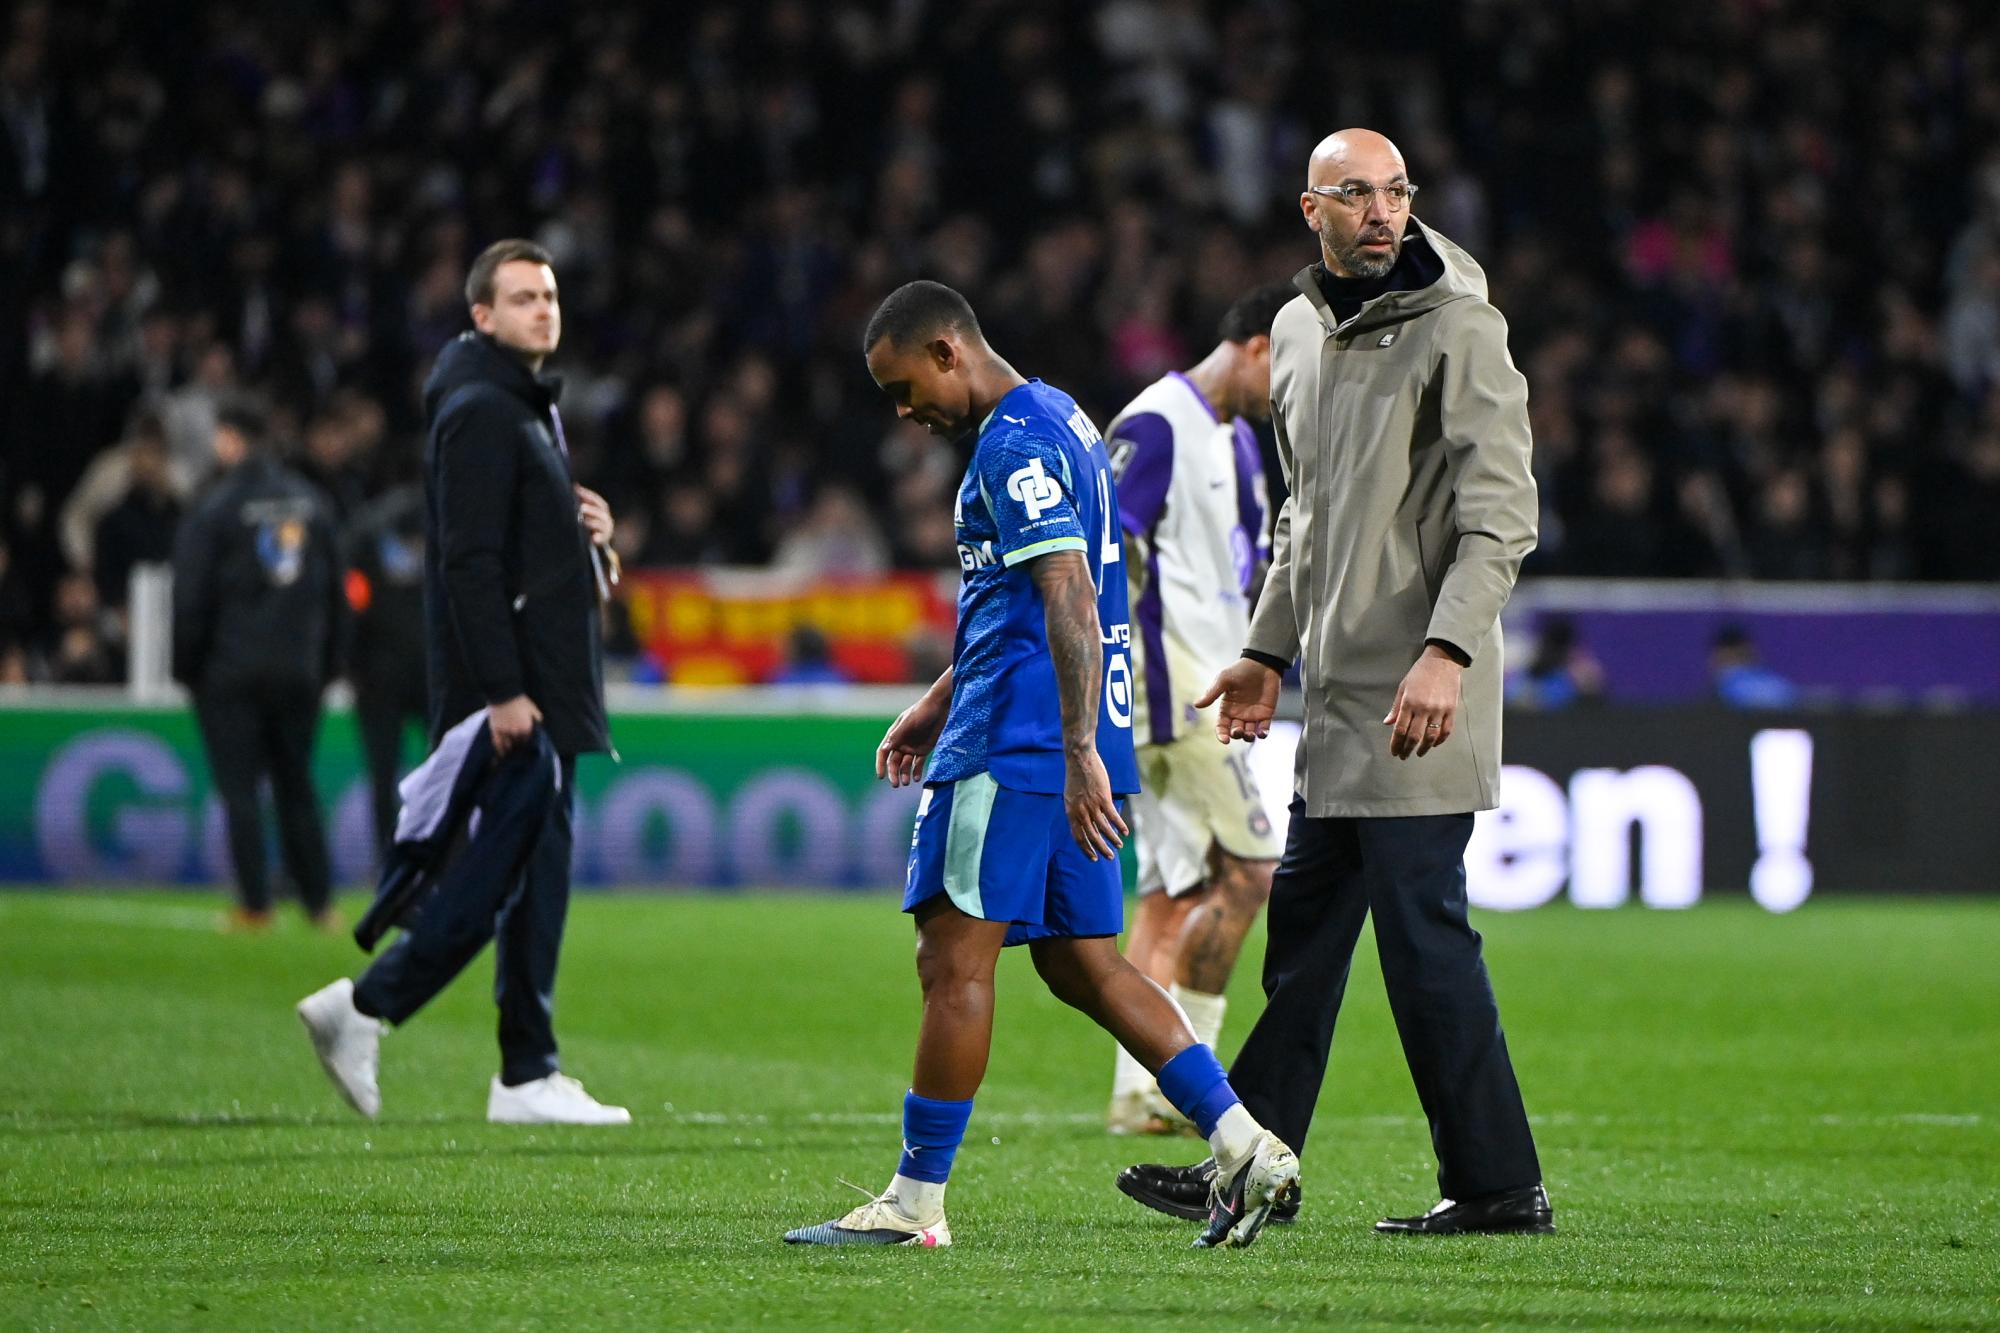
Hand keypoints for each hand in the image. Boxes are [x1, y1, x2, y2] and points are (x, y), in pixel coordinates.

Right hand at [489, 694, 542, 757]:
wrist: (504, 694)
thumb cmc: (520, 701)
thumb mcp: (533, 710)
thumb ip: (537, 721)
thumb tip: (539, 729)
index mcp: (527, 728)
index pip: (529, 743)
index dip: (529, 747)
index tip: (529, 752)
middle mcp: (516, 732)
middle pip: (519, 746)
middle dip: (520, 751)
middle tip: (520, 756)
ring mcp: (505, 732)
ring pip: (508, 747)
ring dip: (510, 752)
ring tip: (510, 758)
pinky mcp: (495, 730)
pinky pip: (497, 744)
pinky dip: (499, 750)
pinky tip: (501, 755)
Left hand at [575, 484, 613, 546]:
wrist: (598, 539)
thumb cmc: (590, 522)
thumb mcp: (587, 511)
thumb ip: (583, 501)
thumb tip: (575, 486)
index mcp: (601, 509)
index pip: (596, 500)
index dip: (587, 495)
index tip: (577, 490)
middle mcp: (606, 517)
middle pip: (600, 511)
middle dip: (591, 509)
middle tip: (582, 507)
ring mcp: (606, 528)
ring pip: (601, 524)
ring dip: (592, 522)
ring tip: (584, 521)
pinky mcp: (603, 539)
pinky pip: (601, 538)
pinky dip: (598, 538)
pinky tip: (594, 537)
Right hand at [875, 688, 950, 786]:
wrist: (941, 706)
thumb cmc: (922, 711)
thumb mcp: (909, 722)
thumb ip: (897, 736)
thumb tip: (884, 749)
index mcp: (894, 735)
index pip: (883, 753)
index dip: (880, 765)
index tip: (881, 776)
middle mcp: (901, 743)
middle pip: (894, 762)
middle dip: (894, 773)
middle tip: (896, 784)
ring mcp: (912, 747)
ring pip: (905, 765)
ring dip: (904, 774)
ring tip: (907, 782)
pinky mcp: (924, 750)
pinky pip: (918, 764)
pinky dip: (916, 771)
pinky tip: (917, 778)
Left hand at [1064, 747, 1127, 860]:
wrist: (1080, 759)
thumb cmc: (1076, 776)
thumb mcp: (1070, 796)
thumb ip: (1076, 810)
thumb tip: (1083, 822)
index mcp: (1070, 812)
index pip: (1078, 836)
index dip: (1086, 849)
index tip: (1093, 858)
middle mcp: (1080, 812)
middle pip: (1091, 836)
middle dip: (1101, 849)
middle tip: (1110, 857)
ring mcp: (1091, 806)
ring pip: (1103, 829)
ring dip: (1112, 840)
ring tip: (1119, 846)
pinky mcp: (1103, 798)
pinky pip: (1113, 817)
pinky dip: (1119, 826)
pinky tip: (1125, 832)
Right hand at [1194, 658, 1281, 743]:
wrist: (1262, 664)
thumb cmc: (1240, 671)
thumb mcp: (1224, 680)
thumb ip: (1212, 693)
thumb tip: (1196, 705)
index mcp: (1226, 708)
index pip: (1222, 726)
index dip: (1222, 734)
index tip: (1225, 740)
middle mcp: (1238, 714)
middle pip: (1235, 732)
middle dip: (1236, 735)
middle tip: (1238, 730)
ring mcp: (1252, 715)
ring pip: (1249, 733)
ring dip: (1249, 737)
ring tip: (1250, 734)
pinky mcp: (1266, 714)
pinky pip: (1264, 728)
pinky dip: (1263, 734)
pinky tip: (1262, 733)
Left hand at [1384, 645, 1462, 759]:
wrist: (1443, 661)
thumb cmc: (1420, 673)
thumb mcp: (1403, 687)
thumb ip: (1396, 707)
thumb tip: (1388, 723)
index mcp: (1409, 702)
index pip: (1400, 729)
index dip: (1396, 743)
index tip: (1394, 752)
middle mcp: (1424, 708)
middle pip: (1415, 736)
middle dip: (1407, 749)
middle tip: (1404, 756)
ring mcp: (1439, 710)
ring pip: (1431, 736)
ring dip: (1424, 748)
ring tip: (1419, 753)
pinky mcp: (1452, 710)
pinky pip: (1446, 730)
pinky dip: (1440, 740)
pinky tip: (1434, 744)